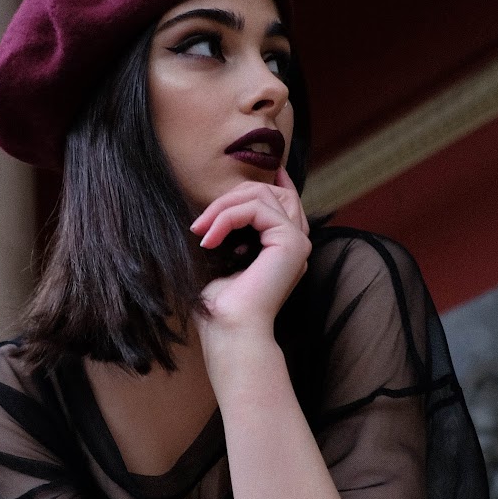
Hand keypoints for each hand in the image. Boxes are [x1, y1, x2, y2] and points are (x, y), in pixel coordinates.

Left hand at [190, 168, 310, 342]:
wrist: (230, 331)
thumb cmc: (220, 305)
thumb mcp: (220, 257)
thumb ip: (227, 230)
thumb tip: (212, 209)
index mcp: (283, 248)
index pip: (284, 200)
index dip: (275, 179)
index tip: (263, 168)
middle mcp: (295, 242)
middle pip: (269, 192)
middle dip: (229, 198)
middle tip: (199, 224)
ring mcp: (298, 241)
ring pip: (262, 195)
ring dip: (223, 207)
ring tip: (201, 231)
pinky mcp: (293, 242)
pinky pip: (257, 209)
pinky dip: (227, 217)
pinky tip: (209, 240)